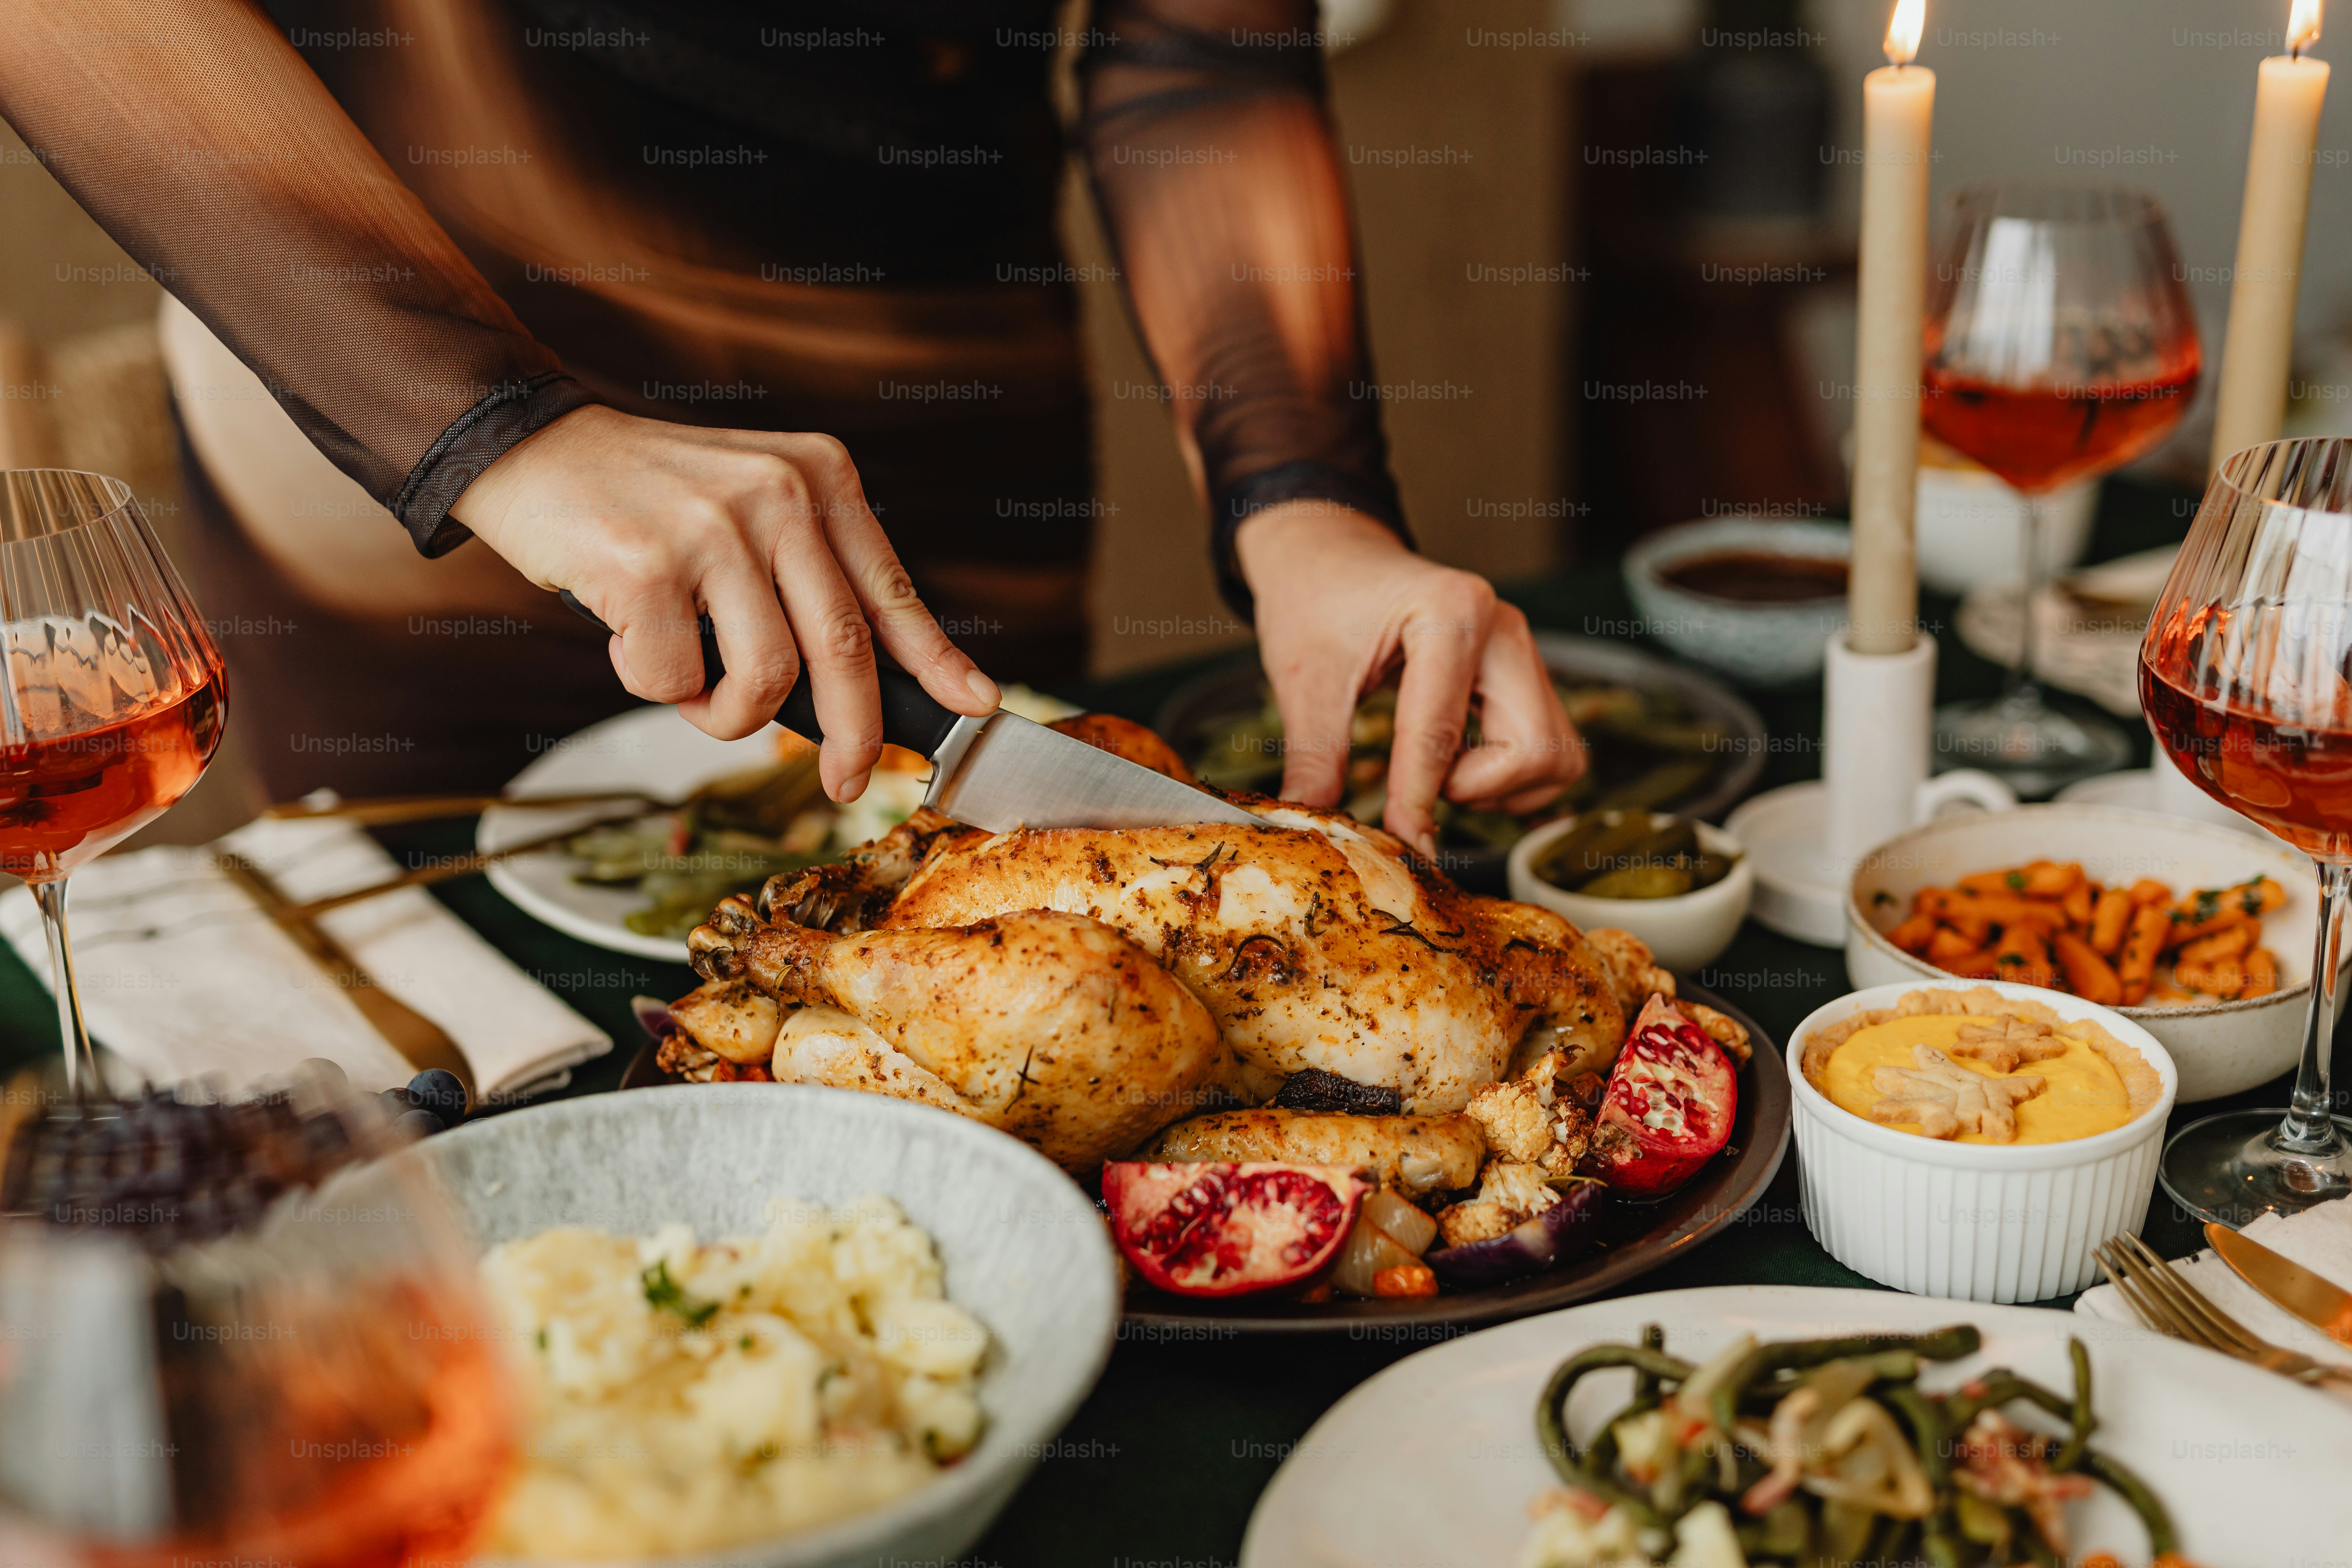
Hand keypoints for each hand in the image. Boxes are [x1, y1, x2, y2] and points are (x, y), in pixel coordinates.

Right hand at [452, 406, 998, 801]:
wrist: (533, 448)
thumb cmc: (651, 502)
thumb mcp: (757, 512)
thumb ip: (816, 582)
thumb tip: (879, 682)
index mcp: (820, 480)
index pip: (895, 593)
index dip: (937, 664)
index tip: (973, 709)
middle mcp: (780, 495)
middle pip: (844, 651)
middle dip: (852, 736)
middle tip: (845, 779)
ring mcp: (714, 529)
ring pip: (765, 679)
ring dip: (726, 712)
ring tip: (692, 680)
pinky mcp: (647, 565)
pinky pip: (674, 680)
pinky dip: (652, 684)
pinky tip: (629, 636)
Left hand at [1236, 502, 1583, 855]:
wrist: (1329, 558)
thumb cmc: (1315, 603)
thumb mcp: (1303, 681)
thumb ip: (1313, 758)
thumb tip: (1310, 830)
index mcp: (1452, 612)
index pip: (1442, 734)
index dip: (1416, 802)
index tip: (1401, 849)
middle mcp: (1505, 628)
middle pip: (1534, 751)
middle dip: (1475, 788)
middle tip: (1418, 779)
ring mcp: (1523, 651)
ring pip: (1554, 758)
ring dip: (1497, 786)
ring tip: (1435, 765)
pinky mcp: (1526, 674)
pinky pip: (1549, 751)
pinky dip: (1507, 776)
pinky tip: (1454, 757)